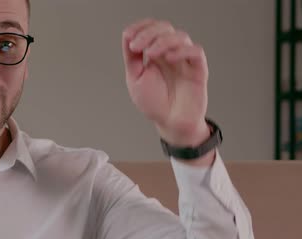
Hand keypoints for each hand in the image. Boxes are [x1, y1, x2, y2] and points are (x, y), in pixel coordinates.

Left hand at [122, 19, 210, 146]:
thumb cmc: (155, 104)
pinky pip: (195, 52)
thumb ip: (132, 57)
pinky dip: (182, 51)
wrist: (170, 123)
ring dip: (162, 41)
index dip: (140, 27)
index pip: (150, 29)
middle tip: (137, 47)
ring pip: (180, 36)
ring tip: (151, 55)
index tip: (129, 36)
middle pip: (164, 28)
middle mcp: (170, 53)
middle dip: (148, 33)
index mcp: (154, 54)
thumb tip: (128, 36)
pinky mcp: (198, 69)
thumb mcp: (135, 78)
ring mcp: (184, 60)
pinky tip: (169, 58)